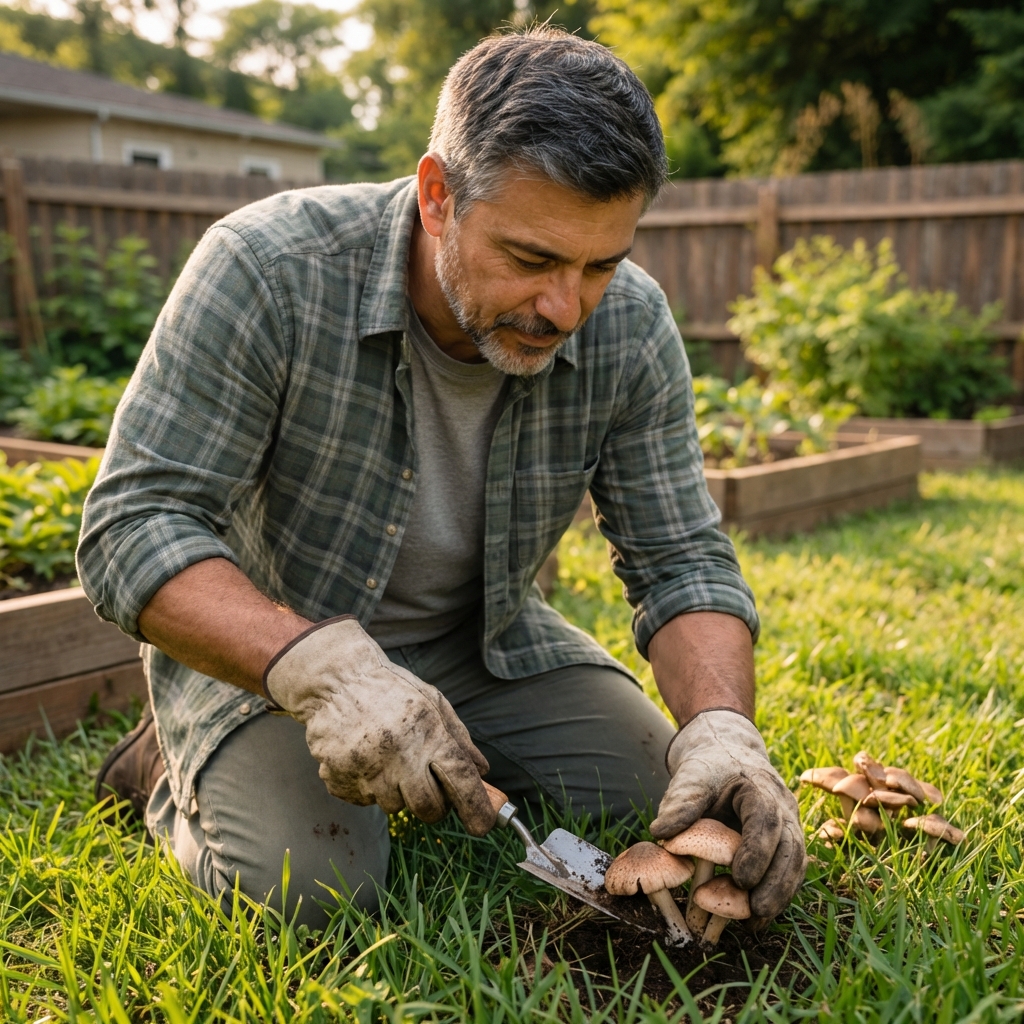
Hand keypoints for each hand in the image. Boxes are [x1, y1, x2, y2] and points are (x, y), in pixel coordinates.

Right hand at [264, 616, 495, 835]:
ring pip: (394, 806)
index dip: (476, 808)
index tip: (483, 825)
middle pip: (428, 809)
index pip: (461, 781)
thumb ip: (459, 739)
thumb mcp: (433, 703)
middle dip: (434, 806)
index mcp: (428, 733)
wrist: (336, 680)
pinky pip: (365, 800)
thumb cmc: (391, 689)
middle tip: (427, 784)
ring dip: (397, 790)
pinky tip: (365, 758)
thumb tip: (482, 772)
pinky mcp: (339, 780)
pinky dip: (369, 787)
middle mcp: (399, 756)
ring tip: (388, 756)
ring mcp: (367, 771)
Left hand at [649, 709, 806, 919]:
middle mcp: (783, 806)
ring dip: (780, 894)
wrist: (727, 756)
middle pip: (790, 846)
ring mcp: (790, 824)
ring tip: (757, 922)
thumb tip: (659, 833)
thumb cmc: (708, 770)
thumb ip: (680, 804)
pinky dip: (777, 893)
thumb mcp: (691, 779)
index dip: (756, 850)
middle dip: (775, 881)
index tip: (740, 878)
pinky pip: (790, 870)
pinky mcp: (786, 842)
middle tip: (756, 910)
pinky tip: (757, 916)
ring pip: (796, 862)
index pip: (766, 819)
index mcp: (759, 787)